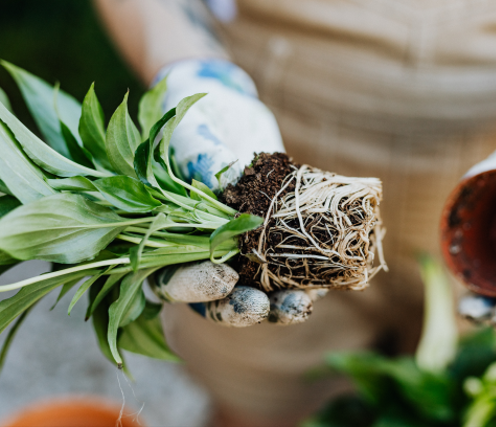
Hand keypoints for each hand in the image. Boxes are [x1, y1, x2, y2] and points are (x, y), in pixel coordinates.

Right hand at [150, 59, 316, 325]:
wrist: (228, 115)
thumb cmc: (194, 127)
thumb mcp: (190, 138)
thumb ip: (201, 163)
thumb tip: (226, 182)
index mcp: (170, 241)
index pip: (173, 280)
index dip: (196, 286)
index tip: (224, 278)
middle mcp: (205, 256)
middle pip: (219, 299)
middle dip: (242, 307)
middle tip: (261, 306)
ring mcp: (243, 255)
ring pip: (258, 294)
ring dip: (279, 306)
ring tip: (301, 303)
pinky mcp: (277, 245)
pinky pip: (291, 273)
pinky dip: (308, 281)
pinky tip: (325, 282)